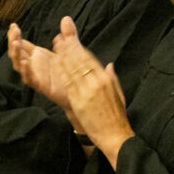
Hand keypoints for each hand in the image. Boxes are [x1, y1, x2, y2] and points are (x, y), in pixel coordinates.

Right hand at [7, 21, 67, 108]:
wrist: (79, 90)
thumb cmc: (70, 70)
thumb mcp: (70, 49)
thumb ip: (68, 34)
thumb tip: (66, 18)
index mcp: (38, 55)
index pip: (22, 43)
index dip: (15, 35)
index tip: (13, 25)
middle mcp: (34, 64)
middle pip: (17, 53)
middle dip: (13, 41)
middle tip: (14, 31)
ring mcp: (35, 75)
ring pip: (20, 65)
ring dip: (16, 54)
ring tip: (16, 43)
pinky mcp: (41, 86)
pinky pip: (30, 79)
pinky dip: (26, 71)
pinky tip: (25, 63)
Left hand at [55, 16, 132, 166]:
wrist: (115, 135)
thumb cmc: (117, 117)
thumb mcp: (118, 93)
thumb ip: (112, 77)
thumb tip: (110, 65)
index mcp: (106, 79)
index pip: (90, 59)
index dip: (79, 49)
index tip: (70, 41)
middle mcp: (97, 82)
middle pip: (80, 61)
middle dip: (69, 48)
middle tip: (58, 38)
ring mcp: (87, 91)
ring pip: (73, 69)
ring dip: (63, 57)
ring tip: (55, 47)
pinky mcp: (79, 101)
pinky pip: (68, 84)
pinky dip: (62, 72)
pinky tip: (55, 65)